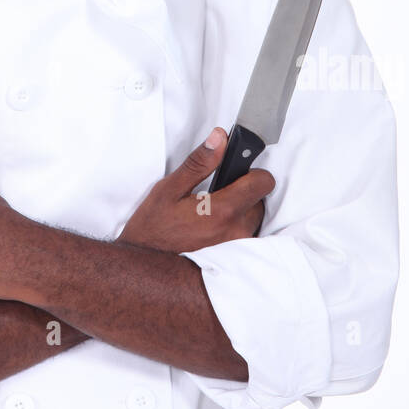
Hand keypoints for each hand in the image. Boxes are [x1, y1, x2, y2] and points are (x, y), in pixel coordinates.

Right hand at [117, 127, 274, 252]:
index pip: (263, 183)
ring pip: (252, 220)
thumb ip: (199, 163)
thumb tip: (220, 139)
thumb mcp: (169, 189)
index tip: (238, 172)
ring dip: (238, 213)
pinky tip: (211, 231)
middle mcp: (235, 232)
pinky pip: (244, 237)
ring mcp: (236, 250)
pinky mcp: (233, 262)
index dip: (253, 172)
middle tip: (214, 196)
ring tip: (209, 215)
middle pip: (258, 201)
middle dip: (242, 193)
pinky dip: (233, 230)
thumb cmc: (153, 229)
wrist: (145, 270)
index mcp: (223, 211)